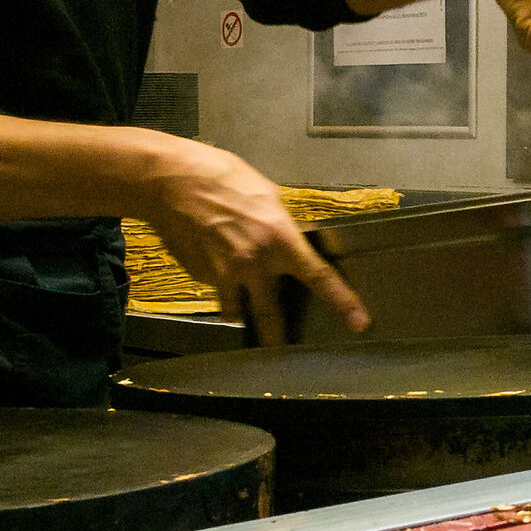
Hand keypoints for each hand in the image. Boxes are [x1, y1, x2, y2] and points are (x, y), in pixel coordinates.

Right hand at [132, 138, 367, 345]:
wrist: (171, 182)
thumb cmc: (223, 178)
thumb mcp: (267, 196)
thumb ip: (280, 227)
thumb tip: (286, 244)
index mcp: (279, 239)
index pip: (318, 276)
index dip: (342, 301)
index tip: (359, 322)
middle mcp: (254, 263)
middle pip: (270, 313)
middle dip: (278, 337)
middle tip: (284, 352)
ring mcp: (223, 274)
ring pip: (236, 308)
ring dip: (240, 308)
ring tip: (237, 295)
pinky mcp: (200, 276)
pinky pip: (216, 287)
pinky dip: (218, 279)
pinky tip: (210, 254)